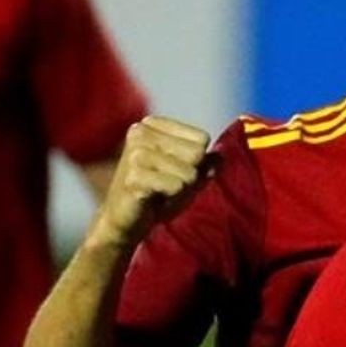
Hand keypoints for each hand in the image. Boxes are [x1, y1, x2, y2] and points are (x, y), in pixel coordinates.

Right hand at [91, 117, 210, 247]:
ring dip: (180, 191)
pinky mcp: (134, 176)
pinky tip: (152, 201)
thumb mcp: (186, 175)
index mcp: (151, 124)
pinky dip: (171, 200)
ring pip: (189, 173)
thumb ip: (206, 163)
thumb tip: (221, 157)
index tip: (173, 172)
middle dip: (189, 177)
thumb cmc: (157, 195)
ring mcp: (136, 153)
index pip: (201, 139)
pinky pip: (176, 186)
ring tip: (160, 194)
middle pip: (197, 154)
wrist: (123, 222)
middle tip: (167, 186)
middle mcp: (141, 132)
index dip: (195, 163)